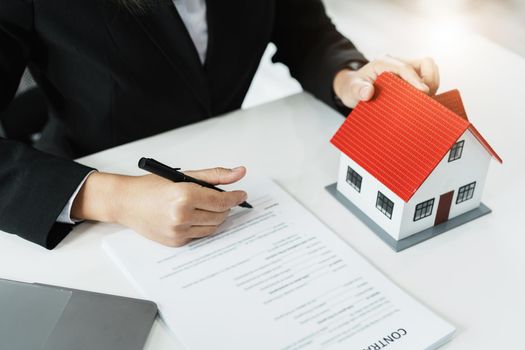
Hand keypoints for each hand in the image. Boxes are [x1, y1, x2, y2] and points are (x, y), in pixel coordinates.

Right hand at [71, 167, 247, 246]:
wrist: (127, 202)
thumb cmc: (152, 187)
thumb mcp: (184, 175)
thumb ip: (215, 175)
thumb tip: (239, 173)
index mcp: (185, 196)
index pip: (222, 201)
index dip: (235, 197)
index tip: (241, 195)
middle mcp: (182, 216)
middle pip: (220, 216)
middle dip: (225, 207)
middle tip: (221, 199)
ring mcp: (178, 232)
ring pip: (212, 228)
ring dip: (215, 218)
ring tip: (206, 207)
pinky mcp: (175, 242)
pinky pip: (199, 236)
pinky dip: (201, 226)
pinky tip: (193, 217)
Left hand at [333, 55, 439, 107]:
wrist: (352, 87)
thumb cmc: (353, 88)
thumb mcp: (351, 90)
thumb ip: (358, 90)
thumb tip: (368, 93)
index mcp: (383, 62)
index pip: (406, 67)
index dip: (417, 80)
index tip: (425, 93)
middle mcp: (397, 62)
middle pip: (425, 64)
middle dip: (429, 80)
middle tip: (424, 99)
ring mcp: (406, 68)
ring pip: (430, 70)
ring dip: (431, 84)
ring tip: (424, 100)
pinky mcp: (410, 76)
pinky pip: (428, 78)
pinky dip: (429, 88)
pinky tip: (422, 101)